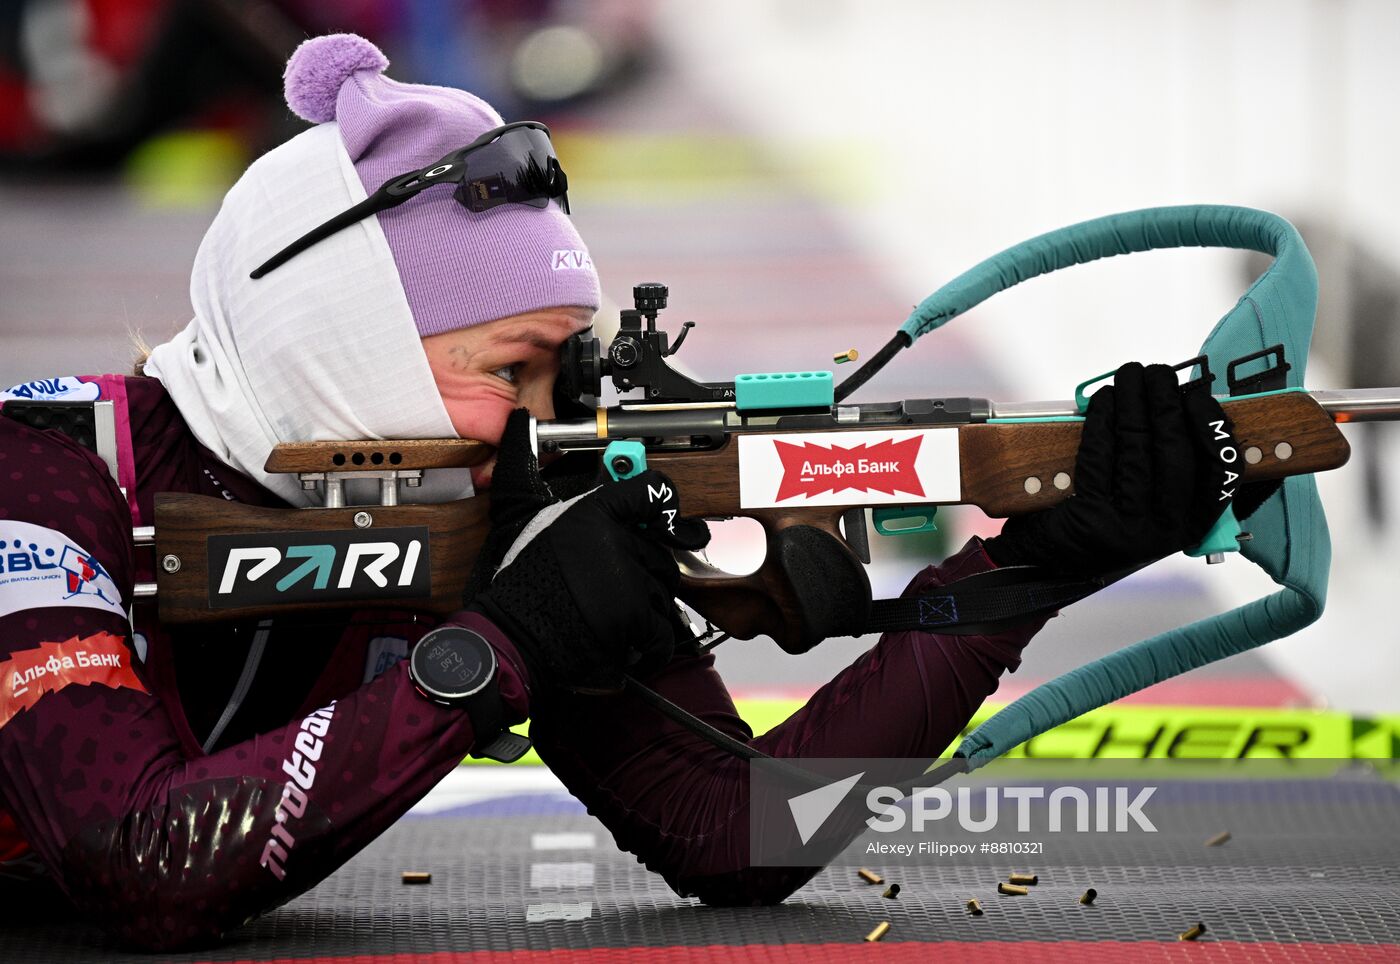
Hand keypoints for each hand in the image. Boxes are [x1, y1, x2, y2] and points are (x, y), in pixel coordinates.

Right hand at [466, 410, 709, 693]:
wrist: (509, 637)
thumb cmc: (515, 580)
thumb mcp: (516, 513)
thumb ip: (522, 465)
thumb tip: (520, 421)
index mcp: (592, 512)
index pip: (650, 492)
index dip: (663, 503)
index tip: (670, 517)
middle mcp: (614, 541)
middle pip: (660, 550)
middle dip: (644, 569)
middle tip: (618, 583)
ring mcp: (627, 579)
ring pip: (663, 589)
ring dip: (646, 605)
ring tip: (613, 611)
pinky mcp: (633, 617)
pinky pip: (664, 629)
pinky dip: (651, 640)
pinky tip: (628, 639)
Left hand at [984, 362, 1239, 576]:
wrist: (1048, 562)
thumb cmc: (1106, 521)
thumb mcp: (1154, 508)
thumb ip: (1184, 473)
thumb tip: (1208, 414)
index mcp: (1192, 525)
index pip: (1222, 474)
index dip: (1214, 429)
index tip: (1201, 395)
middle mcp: (1164, 530)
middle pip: (1177, 453)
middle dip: (1168, 403)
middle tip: (1159, 373)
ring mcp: (1127, 528)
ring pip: (1137, 449)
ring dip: (1134, 402)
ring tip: (1130, 375)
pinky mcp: (1089, 519)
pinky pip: (1100, 456)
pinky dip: (1102, 421)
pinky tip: (1103, 400)